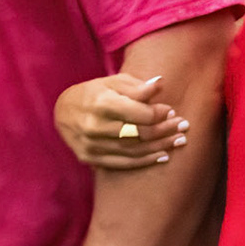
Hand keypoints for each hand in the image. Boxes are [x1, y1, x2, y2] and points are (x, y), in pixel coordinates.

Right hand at [54, 74, 187, 170]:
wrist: (62, 111)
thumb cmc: (93, 93)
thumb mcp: (112, 83)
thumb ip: (136, 86)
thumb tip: (160, 84)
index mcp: (101, 102)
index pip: (140, 114)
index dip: (160, 114)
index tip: (171, 111)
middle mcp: (94, 125)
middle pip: (140, 133)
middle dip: (165, 130)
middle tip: (183, 126)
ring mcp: (91, 144)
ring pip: (134, 150)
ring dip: (161, 146)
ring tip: (179, 141)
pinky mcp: (89, 157)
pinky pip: (123, 163)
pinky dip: (145, 161)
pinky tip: (162, 156)